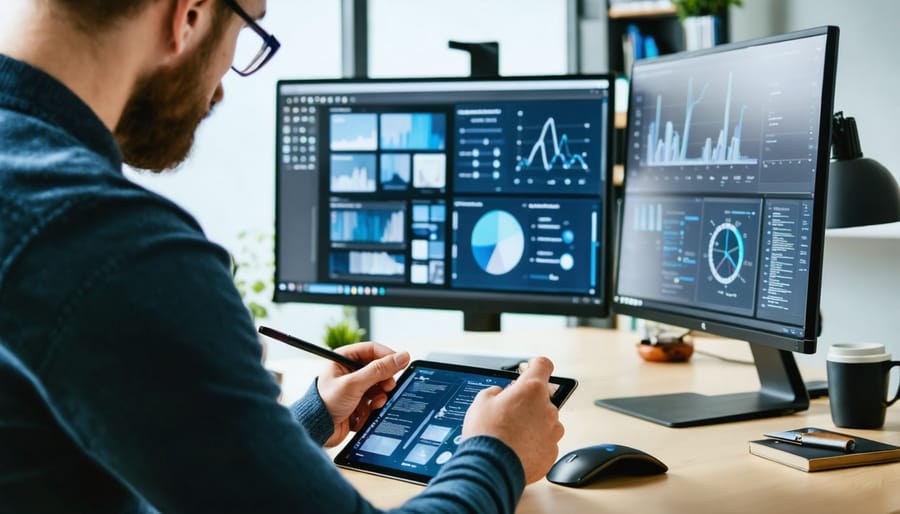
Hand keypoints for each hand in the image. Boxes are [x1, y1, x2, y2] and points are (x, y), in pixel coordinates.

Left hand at [316, 342, 409, 446]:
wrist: (318, 431)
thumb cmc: (326, 403)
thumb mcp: (354, 384)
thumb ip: (379, 370)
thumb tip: (402, 356)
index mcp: (344, 359)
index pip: (372, 350)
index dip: (388, 356)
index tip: (401, 363)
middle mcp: (349, 371)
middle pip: (378, 368)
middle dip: (385, 379)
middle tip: (388, 387)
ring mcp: (354, 387)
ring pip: (378, 386)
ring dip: (380, 394)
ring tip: (376, 402)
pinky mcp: (358, 402)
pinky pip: (375, 400)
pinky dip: (374, 405)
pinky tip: (368, 411)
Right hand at [462, 357, 563, 483]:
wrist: (490, 467)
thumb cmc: (486, 434)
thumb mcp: (481, 401)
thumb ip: (496, 392)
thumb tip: (501, 394)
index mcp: (531, 389)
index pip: (543, 365)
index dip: (535, 366)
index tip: (531, 370)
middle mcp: (547, 408)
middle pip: (542, 398)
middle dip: (528, 403)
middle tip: (510, 413)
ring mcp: (552, 432)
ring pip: (547, 422)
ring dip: (534, 424)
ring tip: (513, 435)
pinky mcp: (551, 452)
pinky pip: (545, 443)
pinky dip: (535, 444)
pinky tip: (517, 449)